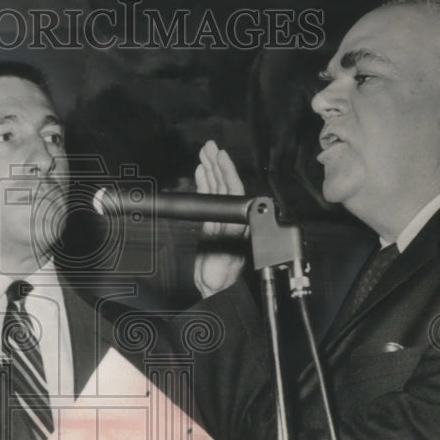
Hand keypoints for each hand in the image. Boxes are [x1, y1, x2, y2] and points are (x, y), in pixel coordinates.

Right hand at [193, 140, 247, 297]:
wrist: (212, 291)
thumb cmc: (221, 278)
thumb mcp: (225, 255)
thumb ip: (226, 233)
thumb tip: (228, 213)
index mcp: (238, 223)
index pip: (234, 191)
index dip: (227, 172)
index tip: (220, 156)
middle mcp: (231, 219)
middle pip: (225, 186)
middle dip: (217, 165)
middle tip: (209, 147)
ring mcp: (221, 222)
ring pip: (216, 190)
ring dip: (210, 171)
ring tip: (205, 154)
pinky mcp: (211, 227)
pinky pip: (209, 201)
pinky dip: (205, 185)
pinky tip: (201, 173)